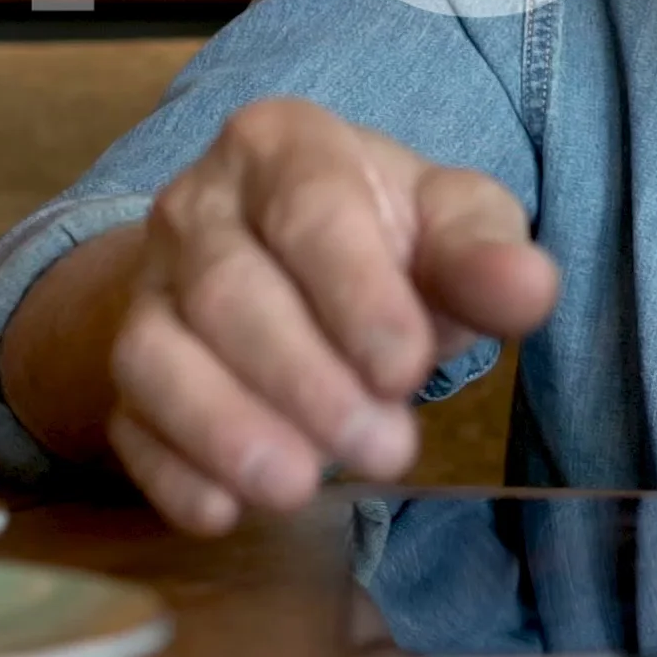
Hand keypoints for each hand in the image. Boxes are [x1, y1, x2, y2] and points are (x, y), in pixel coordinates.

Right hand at [0, 98, 557, 534]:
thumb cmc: (385, 241)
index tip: (405, 370)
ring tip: (299, 487)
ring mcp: (148, 289)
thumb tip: (529, 287)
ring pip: (156, 356)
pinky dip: (171, 471)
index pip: (310, 212)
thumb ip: (485, 255)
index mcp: (282, 146)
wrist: (289, 267)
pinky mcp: (127, 371)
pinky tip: (225, 509)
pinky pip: (129, 421)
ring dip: (226, 430)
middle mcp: (195, 206)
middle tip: (386, 448)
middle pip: (227, 292)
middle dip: (305, 380)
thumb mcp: (450, 225)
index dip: (355, 294)